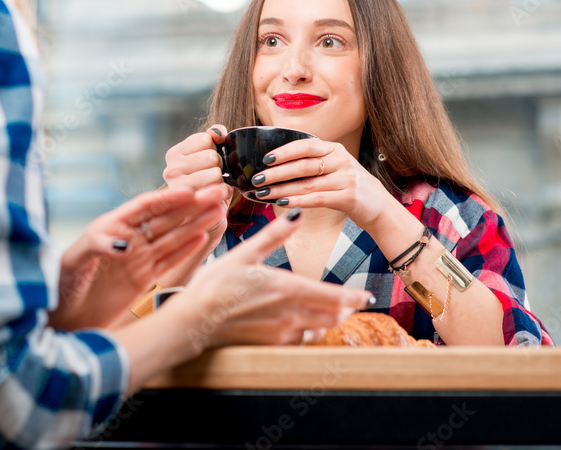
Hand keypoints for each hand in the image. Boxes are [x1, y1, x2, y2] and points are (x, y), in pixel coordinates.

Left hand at [50, 184, 228, 330]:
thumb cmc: (61, 283)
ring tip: (218, 209)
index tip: (190, 191)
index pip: (145, 207)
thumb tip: (123, 242)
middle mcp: (128, 239)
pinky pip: (169, 260)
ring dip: (196, 223)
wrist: (60, 317)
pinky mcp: (143, 279)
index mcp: (111, 227)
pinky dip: (187, 249)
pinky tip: (203, 237)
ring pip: (173, 237)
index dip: (168, 198)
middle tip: (216, 193)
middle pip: (165, 218)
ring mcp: (138, 259)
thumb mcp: (74, 260)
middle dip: (192, 205)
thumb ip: (97, 246)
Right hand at [162, 124, 232, 244]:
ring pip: (216, 173)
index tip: (208, 161)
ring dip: (222, 181)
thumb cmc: (208, 181)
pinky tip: (216, 197)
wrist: (205, 213)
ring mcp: (179, 189)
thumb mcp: (209, 154)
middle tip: (212, 177)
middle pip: (211, 156)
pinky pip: (220, 190)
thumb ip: (214, 137)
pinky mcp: (192, 204)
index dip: (214, 149)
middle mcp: (171, 170)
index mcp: (174, 154)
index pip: (206, 138)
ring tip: (213, 188)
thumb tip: (218, 132)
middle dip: (219, 166)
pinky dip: (225, 193)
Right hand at [175, 209, 374, 348]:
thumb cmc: (215, 284)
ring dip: (326, 322)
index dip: (355, 298)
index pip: (335, 297)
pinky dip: (306, 333)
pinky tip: (298, 324)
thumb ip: (274, 234)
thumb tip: (296, 214)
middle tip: (351, 303)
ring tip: (326, 312)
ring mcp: (281, 334)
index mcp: (288, 288)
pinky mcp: (269, 345)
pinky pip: (299, 342)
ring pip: (317, 331)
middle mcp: (290, 315)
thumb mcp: (245, 252)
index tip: (366, 296)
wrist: (193, 320)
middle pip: (333, 317)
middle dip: (345, 310)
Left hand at [249, 139, 394, 229]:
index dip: (285, 151)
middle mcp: (342, 161)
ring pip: (307, 184)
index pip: (306, 146)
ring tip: (263, 194)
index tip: (265, 159)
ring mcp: (346, 179)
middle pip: (303, 166)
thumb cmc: (350, 187)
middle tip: (256, 179)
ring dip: (281, 189)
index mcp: (335, 150)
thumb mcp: (336, 167)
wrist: (380, 207)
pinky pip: (318, 199)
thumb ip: (313, 163)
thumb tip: (277, 166)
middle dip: (276, 173)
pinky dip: (298, 201)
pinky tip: (283, 204)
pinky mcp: (349, 197)